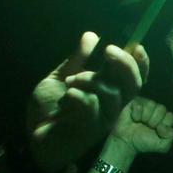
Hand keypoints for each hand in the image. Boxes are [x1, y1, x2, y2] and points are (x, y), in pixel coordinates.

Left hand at [26, 33, 149, 172]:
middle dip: (125, 64)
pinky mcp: (91, 131)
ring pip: (113, 94)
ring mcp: (103, 119)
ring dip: (91, 80)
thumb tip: (91, 36)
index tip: (136, 45)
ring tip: (71, 81)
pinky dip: (79, 96)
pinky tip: (67, 97)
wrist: (31, 136)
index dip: (141, 63)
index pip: (135, 77)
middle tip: (108, 50)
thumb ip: (76, 60)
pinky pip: (93, 107)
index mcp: (108, 90)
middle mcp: (111, 105)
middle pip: (134, 85)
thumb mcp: (60, 77)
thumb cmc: (48, 109)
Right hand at [111, 97, 172, 154]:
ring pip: (151, 104)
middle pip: (162, 108)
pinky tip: (134, 119)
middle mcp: (157, 110)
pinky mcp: (135, 103)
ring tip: (141, 122)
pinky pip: (139, 104)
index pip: (170, 116)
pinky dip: (136, 114)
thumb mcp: (162, 146)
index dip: (164, 124)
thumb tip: (165, 126)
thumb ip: (169, 138)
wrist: (127, 142)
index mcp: (165, 119)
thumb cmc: (144, 142)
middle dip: (154, 121)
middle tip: (148, 126)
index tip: (158, 131)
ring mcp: (146, 105)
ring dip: (145, 117)